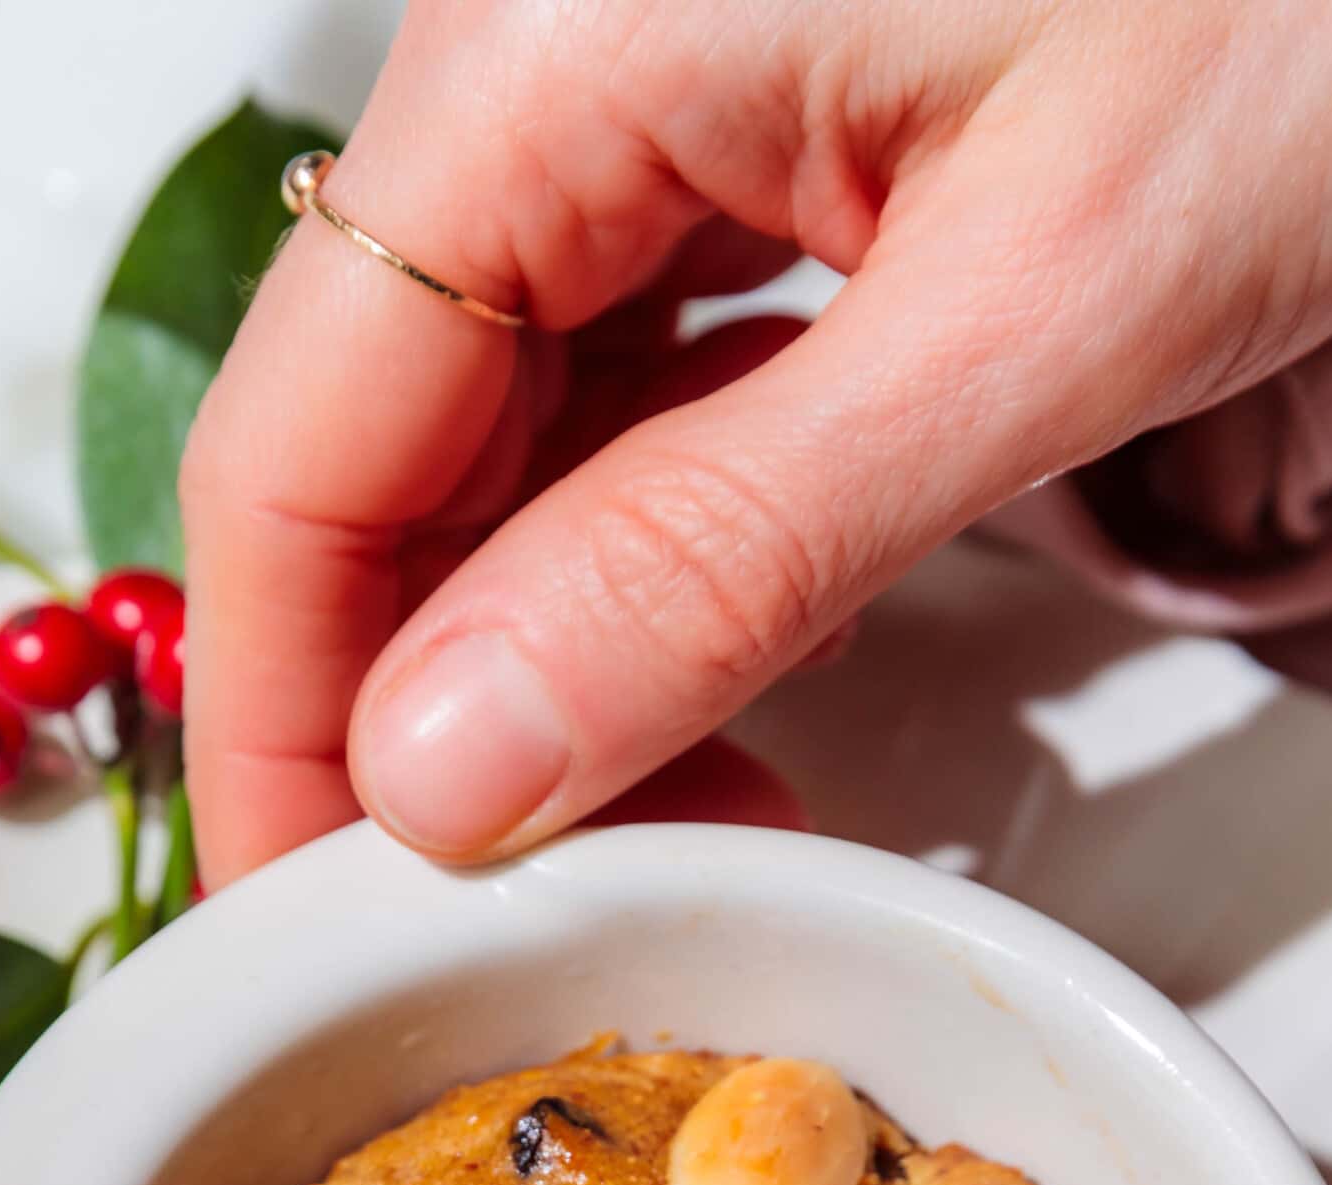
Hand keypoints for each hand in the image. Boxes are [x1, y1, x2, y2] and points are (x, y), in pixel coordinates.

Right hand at [182, 0, 1331, 882]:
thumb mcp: (1044, 306)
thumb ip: (726, 550)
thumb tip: (455, 769)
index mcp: (561, 45)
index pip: (300, 459)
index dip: (287, 740)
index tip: (323, 947)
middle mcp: (553, 48)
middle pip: (371, 454)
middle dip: (438, 727)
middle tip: (549, 931)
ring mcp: (640, 83)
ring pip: (494, 435)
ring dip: (554, 656)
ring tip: (692, 821)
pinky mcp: (738, 124)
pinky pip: (620, 376)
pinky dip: (656, 546)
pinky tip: (743, 659)